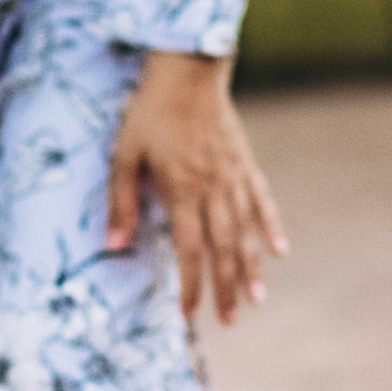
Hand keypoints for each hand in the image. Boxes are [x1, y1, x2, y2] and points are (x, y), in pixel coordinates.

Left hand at [106, 51, 287, 324]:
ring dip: (252, 267)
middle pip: (223, 248)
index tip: (189, 314)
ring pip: (247, 230)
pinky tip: (280, 250)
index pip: (188, 250)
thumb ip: (121, 201)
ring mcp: (234, 176)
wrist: (188, 70)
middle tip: (229, 320)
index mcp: (182, 190)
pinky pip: (262, 199)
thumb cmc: (149, 111)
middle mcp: (213, 189)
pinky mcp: (245, 162)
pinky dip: (271, 226)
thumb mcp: (124, 154)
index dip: (190, 284)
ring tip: (256, 299)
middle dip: (226, 287)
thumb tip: (112, 244)